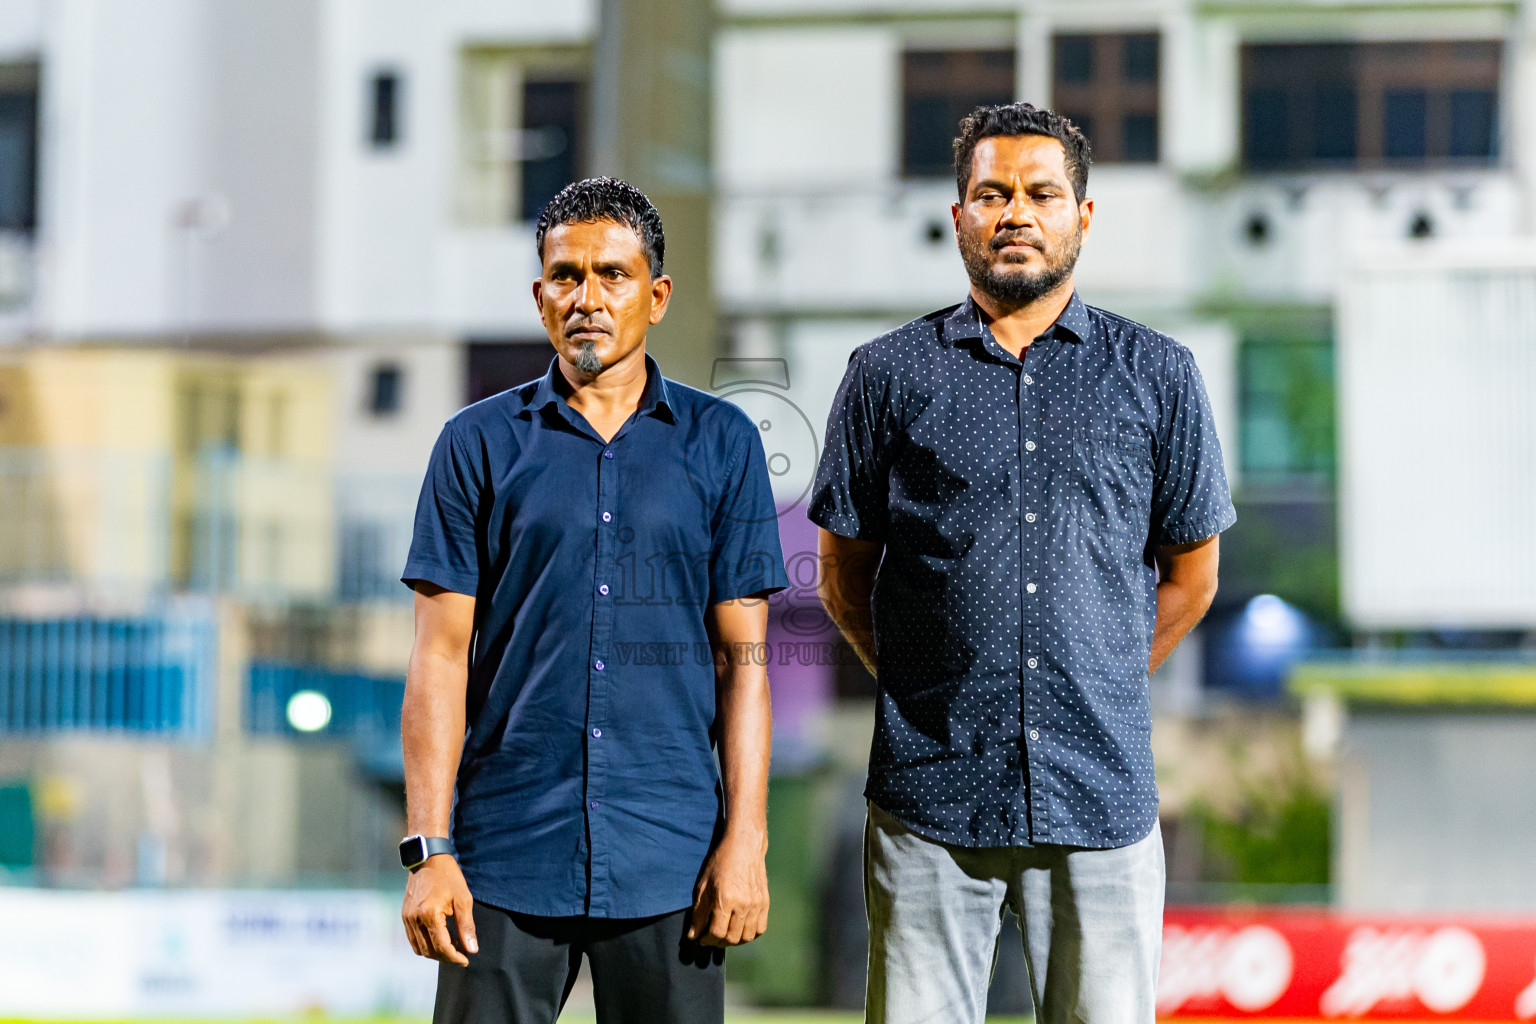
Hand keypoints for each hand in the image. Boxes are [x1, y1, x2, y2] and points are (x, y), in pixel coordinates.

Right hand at [402, 855, 477, 964]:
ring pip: (419, 948)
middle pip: (429, 951)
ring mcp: (407, 918)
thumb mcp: (463, 899)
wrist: (427, 859)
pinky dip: (424, 945)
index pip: (442, 947)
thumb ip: (467, 926)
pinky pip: (413, 939)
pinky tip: (437, 940)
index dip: (455, 957)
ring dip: (434, 953)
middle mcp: (415, 919)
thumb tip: (472, 949)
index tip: (466, 960)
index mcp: (430, 915)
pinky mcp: (404, 915)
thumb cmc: (448, 876)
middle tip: (460, 954)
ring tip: (450, 949)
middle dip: (446, 957)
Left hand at [687, 831, 768, 947]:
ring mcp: (756, 905)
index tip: (701, 938)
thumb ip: (698, 913)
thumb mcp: (703, 886)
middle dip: (718, 943)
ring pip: (747, 937)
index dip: (706, 940)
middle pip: (732, 938)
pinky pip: (760, 929)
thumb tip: (693, 935)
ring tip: (725, 935)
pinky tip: (740, 930)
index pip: (716, 933)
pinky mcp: (765, 903)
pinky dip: (750, 935)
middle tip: (711, 938)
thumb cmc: (720, 863)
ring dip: (734, 941)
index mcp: (725, 899)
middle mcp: (743, 905)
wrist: (744, 846)